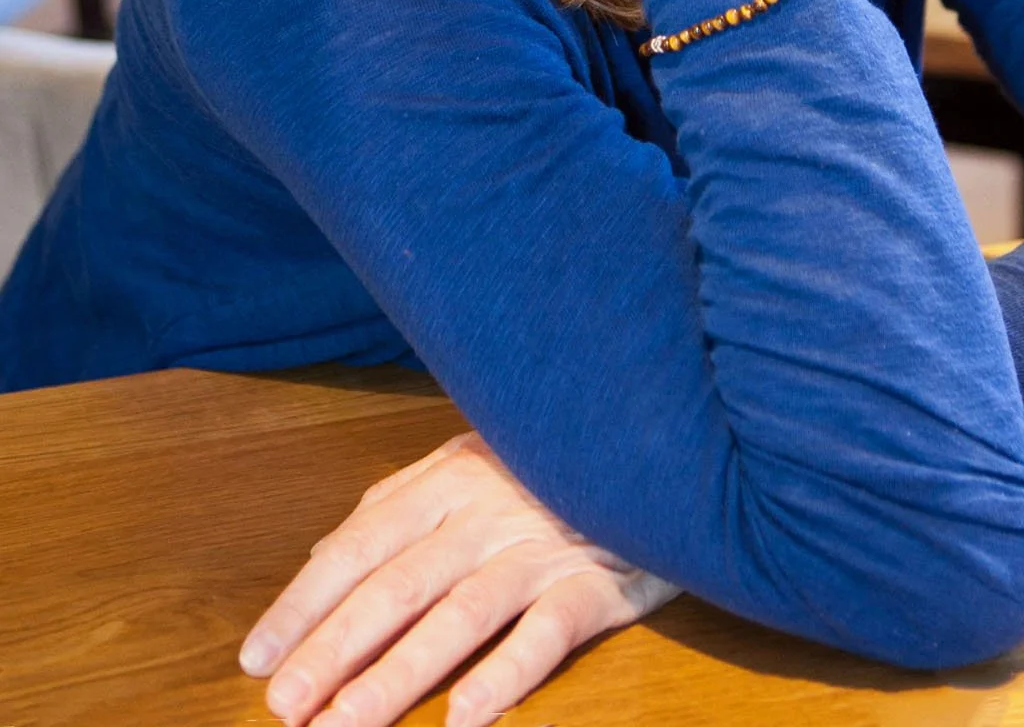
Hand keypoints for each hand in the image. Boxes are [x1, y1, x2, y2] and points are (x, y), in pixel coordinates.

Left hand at [239, 429, 678, 726]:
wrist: (654, 439)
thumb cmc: (547, 460)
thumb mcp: (467, 458)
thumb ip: (394, 503)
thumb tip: (318, 556)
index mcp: (447, 478)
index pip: (360, 546)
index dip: (306, 603)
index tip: (257, 657)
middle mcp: (487, 513)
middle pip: (397, 587)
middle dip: (334, 650)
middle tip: (284, 709)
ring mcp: (543, 548)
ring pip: (459, 615)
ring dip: (398, 674)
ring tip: (346, 724)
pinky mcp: (599, 583)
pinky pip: (547, 632)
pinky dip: (507, 673)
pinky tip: (466, 716)